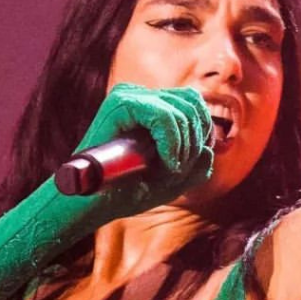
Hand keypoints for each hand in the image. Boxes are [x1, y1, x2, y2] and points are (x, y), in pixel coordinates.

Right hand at [77, 83, 213, 212]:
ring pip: (182, 110)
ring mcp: (129, 96)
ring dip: (183, 147)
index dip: (202, 133)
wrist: (91, 204)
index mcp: (152, 106)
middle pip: (192, 103)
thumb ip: (197, 163)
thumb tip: (209, 147)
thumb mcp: (173, 179)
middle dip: (194, 142)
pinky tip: (165, 164)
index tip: (187, 163)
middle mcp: (140, 95)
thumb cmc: (128, 191)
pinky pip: (164, 116)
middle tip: (177, 170)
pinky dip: (172, 143)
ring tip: (168, 171)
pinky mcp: (120, 104)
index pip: (193, 103)